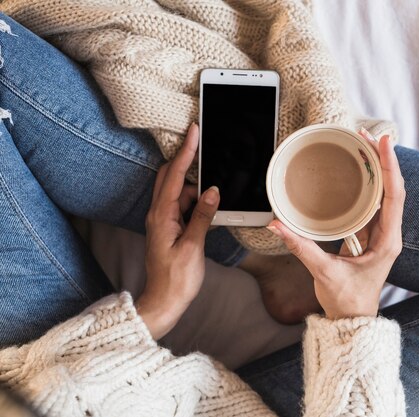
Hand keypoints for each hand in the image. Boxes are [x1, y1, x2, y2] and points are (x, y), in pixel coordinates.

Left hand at [137, 123, 219, 338]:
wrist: (164, 301)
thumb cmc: (176, 279)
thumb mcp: (193, 246)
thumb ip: (203, 216)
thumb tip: (212, 190)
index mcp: (161, 216)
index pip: (175, 176)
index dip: (185, 151)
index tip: (193, 131)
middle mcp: (158, 214)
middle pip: (171, 177)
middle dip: (187, 161)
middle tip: (204, 147)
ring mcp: (163, 221)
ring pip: (178, 191)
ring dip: (195, 186)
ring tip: (215, 186)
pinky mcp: (169, 228)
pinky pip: (182, 205)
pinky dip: (195, 200)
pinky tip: (209, 203)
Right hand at [267, 133, 404, 318]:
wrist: (351, 320)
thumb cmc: (346, 301)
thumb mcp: (323, 272)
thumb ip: (301, 247)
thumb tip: (277, 225)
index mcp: (387, 241)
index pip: (395, 196)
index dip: (390, 167)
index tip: (383, 143)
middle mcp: (388, 233)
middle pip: (392, 188)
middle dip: (381, 159)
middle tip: (366, 135)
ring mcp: (380, 234)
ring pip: (383, 194)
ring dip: (375, 169)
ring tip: (362, 144)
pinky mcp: (369, 235)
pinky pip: (371, 204)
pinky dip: (365, 184)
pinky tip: (355, 170)